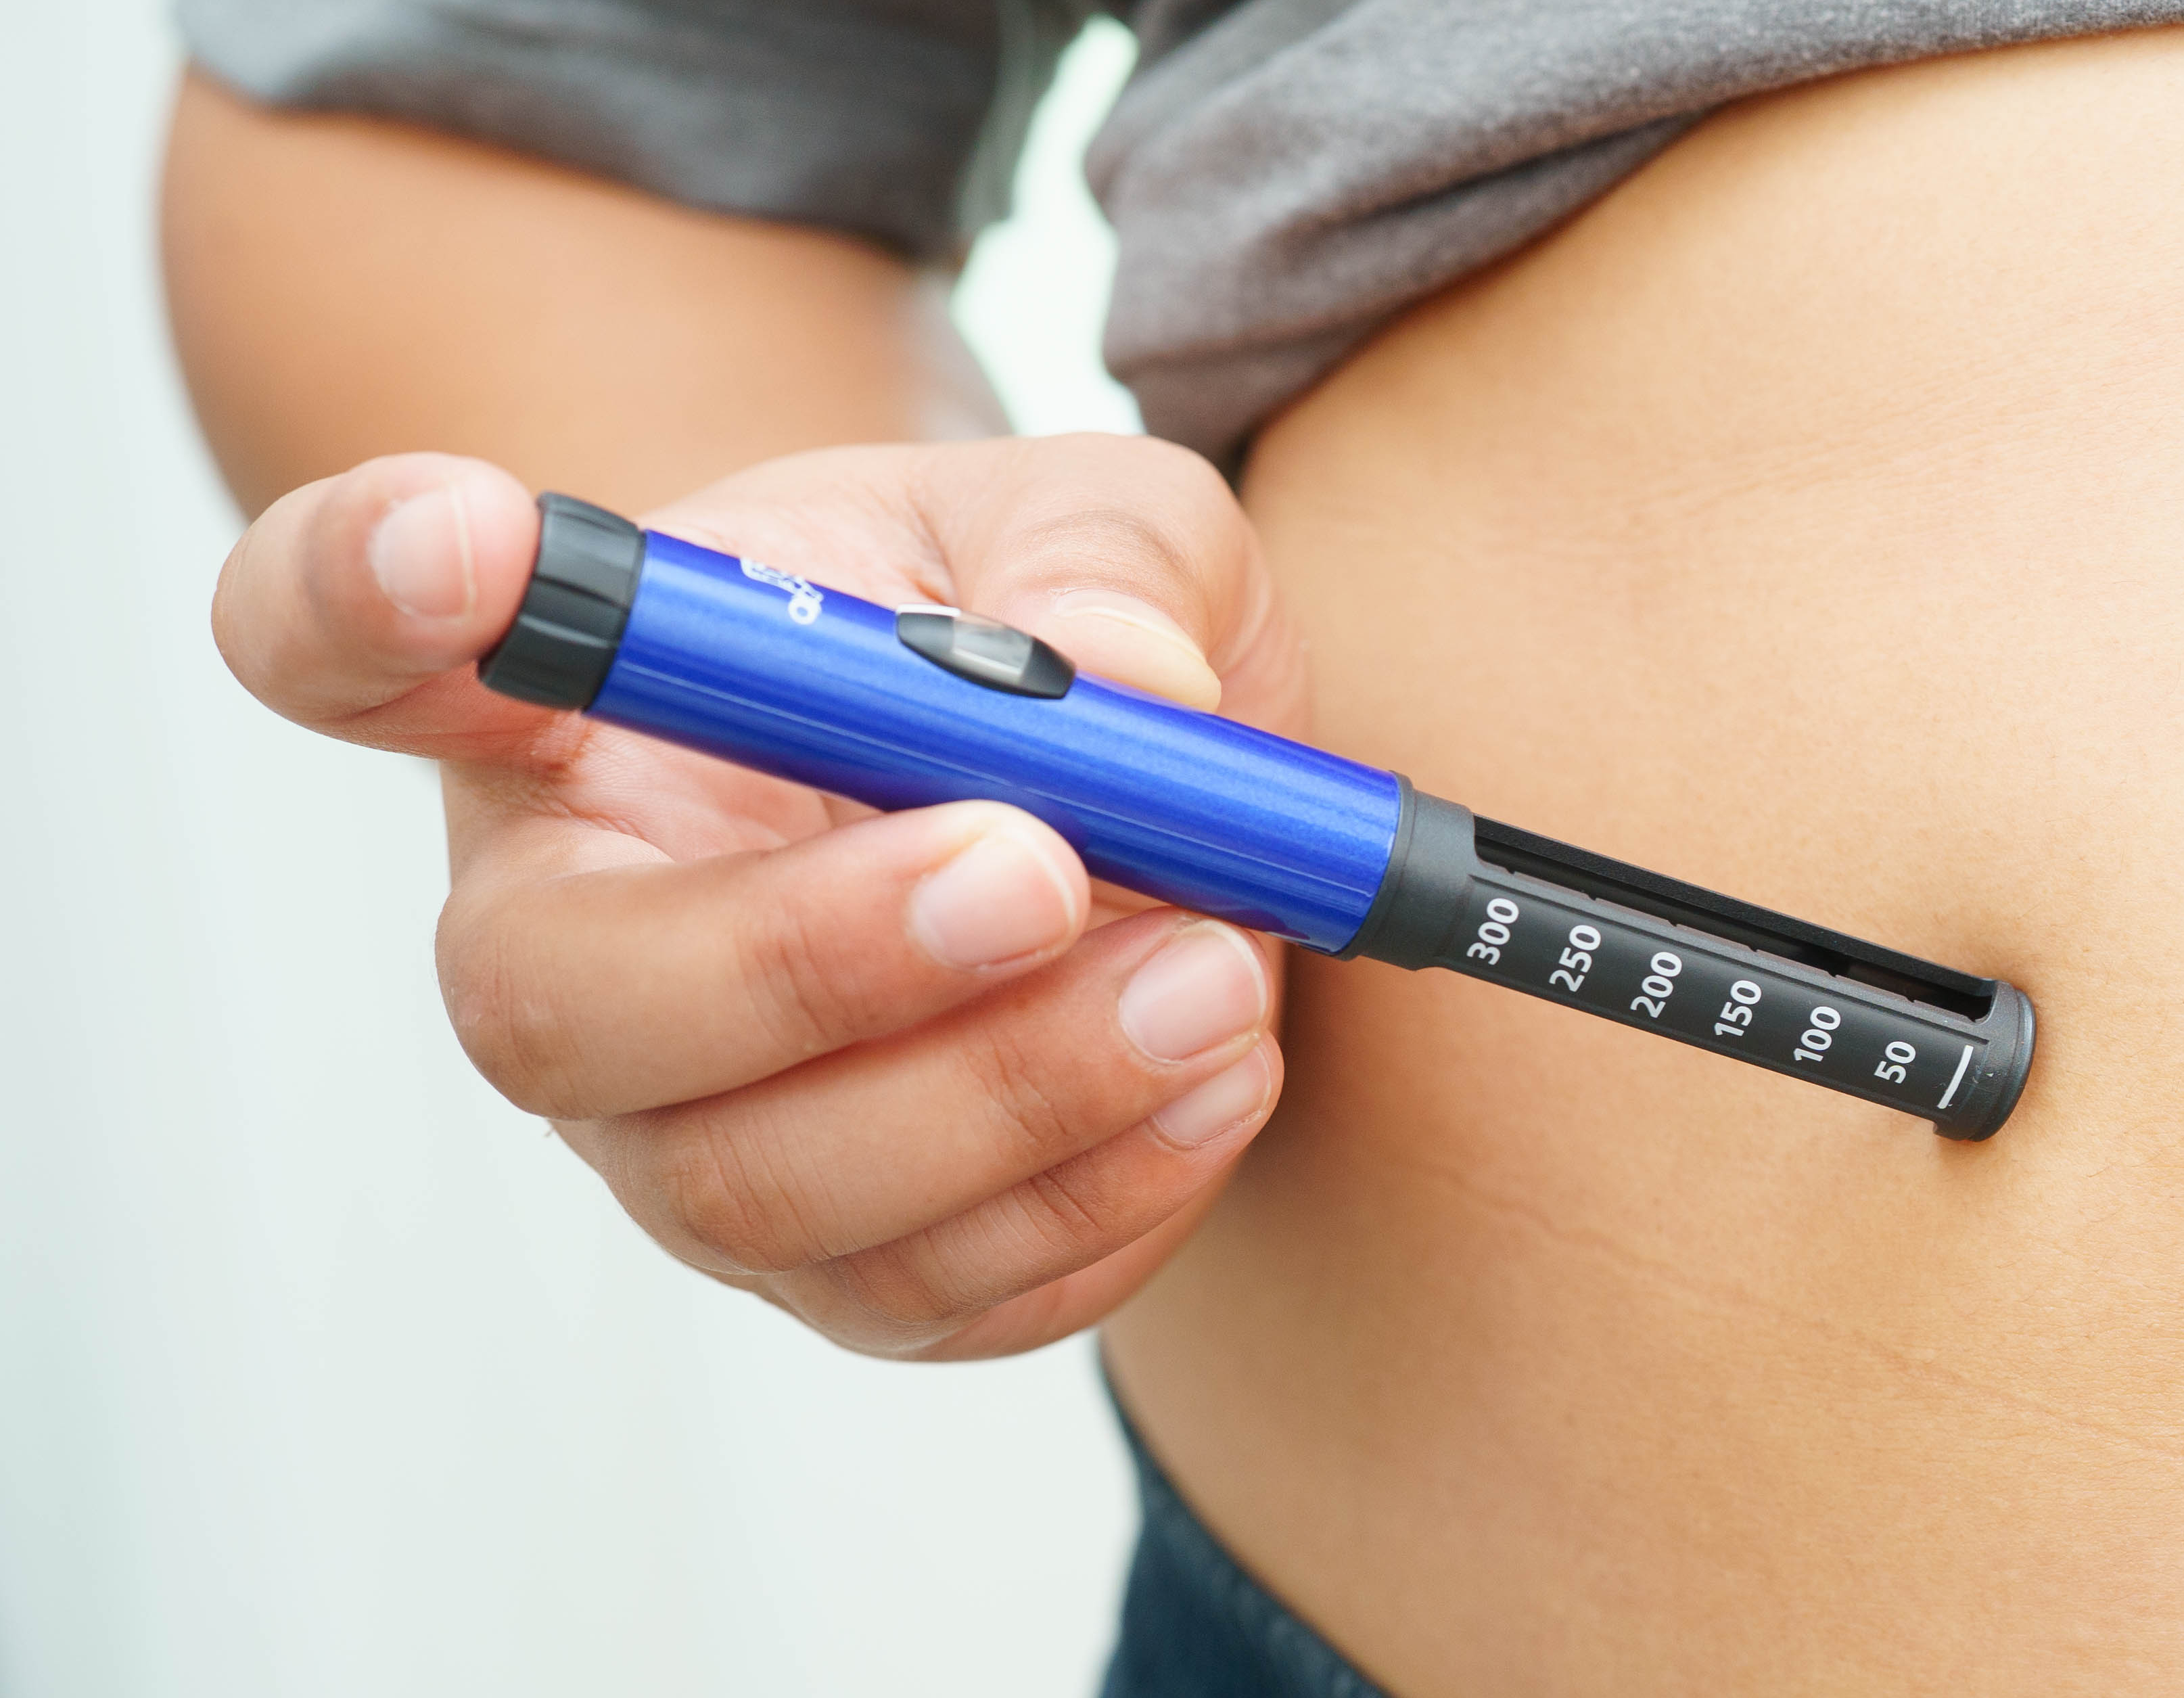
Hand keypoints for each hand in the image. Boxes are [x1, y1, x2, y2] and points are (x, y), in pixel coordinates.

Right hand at [214, 437, 1309, 1357]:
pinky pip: (933, 1295)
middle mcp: (570, 935)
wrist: (1152, 818)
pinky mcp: (845, 1266)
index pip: (345, 640)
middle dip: (804, 955)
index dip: (359, 595)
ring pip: (757, 1193)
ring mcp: (683, 1130)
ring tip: (1211, 974)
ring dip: (1008, 1096)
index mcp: (570, 700)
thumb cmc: (1058, 640)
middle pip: (554, 1007)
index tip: (467, 538)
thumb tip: (1122, 675)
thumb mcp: (1108, 522)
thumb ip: (1112, 557)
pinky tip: (1219, 1074)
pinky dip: (1101, 1198)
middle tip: (1044, 868)